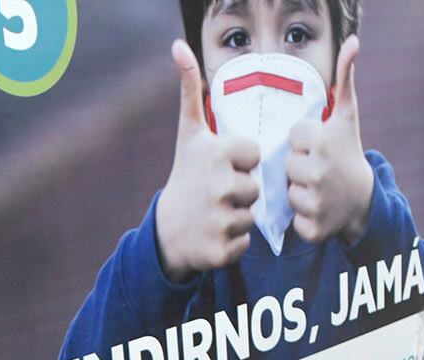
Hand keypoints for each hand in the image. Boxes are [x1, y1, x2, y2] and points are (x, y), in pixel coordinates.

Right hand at [155, 40, 261, 280]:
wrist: (167, 230)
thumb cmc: (185, 175)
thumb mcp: (189, 134)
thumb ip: (191, 90)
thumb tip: (179, 45)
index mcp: (218, 154)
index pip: (255, 155)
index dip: (241, 161)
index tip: (222, 165)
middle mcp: (220, 186)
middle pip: (256, 187)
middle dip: (240, 191)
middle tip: (217, 193)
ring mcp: (220, 219)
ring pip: (252, 216)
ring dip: (239, 216)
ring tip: (216, 212)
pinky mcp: (222, 249)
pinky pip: (246, 243)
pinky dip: (234, 242)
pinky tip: (215, 233)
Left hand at [286, 36, 374, 244]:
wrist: (363, 200)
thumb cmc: (348, 153)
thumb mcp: (346, 117)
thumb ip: (344, 79)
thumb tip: (352, 42)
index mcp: (321, 142)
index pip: (293, 138)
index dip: (305, 142)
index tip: (321, 148)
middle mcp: (318, 171)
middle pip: (286, 165)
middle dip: (300, 168)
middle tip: (320, 170)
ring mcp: (316, 200)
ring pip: (288, 192)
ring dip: (299, 192)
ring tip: (319, 189)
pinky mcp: (313, 227)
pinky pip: (293, 220)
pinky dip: (303, 218)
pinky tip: (319, 210)